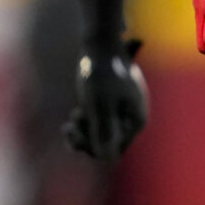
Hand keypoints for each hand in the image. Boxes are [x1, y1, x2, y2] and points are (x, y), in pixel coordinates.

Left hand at [66, 37, 148, 158]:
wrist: (100, 45)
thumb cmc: (101, 74)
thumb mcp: (99, 105)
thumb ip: (104, 132)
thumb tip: (107, 159)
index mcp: (135, 122)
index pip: (114, 152)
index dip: (93, 148)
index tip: (77, 132)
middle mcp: (131, 121)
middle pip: (107, 147)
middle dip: (86, 141)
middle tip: (70, 127)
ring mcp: (121, 114)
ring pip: (100, 138)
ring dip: (83, 134)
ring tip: (72, 119)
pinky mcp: (110, 108)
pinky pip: (97, 127)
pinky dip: (83, 127)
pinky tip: (71, 121)